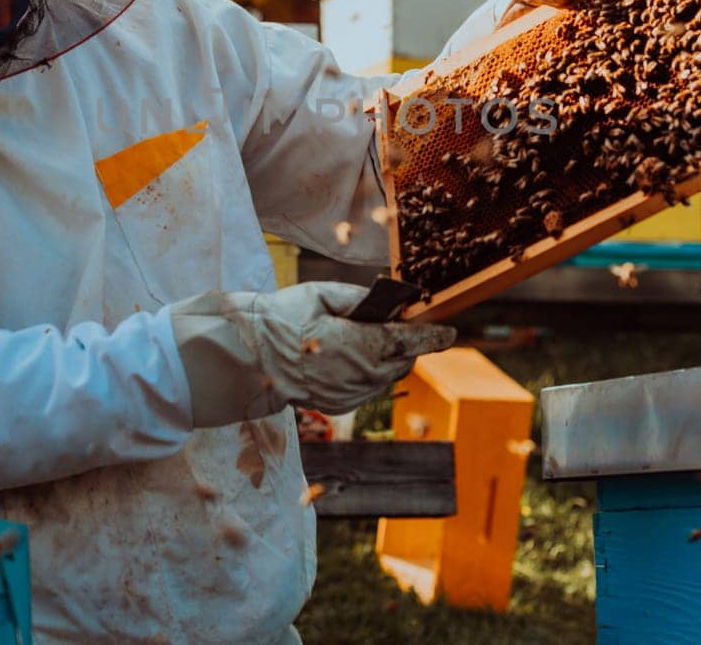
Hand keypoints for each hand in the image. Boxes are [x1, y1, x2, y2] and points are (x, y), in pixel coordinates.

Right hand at [168, 282, 455, 428]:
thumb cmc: (283, 320)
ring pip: (388, 375)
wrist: (251, 361)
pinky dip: (370, 372)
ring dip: (388, 358)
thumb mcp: (321, 295)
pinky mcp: (341, 405)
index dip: (433, 335)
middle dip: (407, 343)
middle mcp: (363, 374)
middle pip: (403, 359)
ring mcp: (352, 394)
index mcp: (362, 345)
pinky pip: (369, 388)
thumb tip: (388, 304)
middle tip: (399, 324)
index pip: (409, 340)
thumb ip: (360, 299)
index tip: (449, 332)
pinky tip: (351, 357)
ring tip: (371, 339)